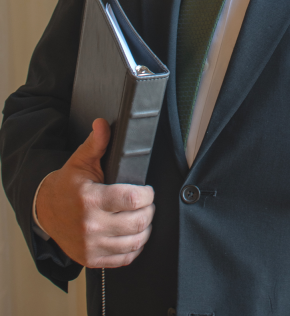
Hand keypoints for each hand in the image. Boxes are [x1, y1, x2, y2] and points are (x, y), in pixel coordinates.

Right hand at [35, 118, 154, 267]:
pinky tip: (134, 235)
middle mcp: (91, 225)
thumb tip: (102, 123)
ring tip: (143, 217)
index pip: (132, 199)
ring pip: (134, 242)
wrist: (46, 211)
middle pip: (137, 222)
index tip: (147, 190)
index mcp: (91, 199)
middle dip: (149, 210)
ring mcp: (91, 246)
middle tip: (147, 203)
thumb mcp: (81, 160)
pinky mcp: (91, 259)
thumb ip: (97, 142)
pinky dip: (135, 247)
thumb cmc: (68, 184)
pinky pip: (124, 259)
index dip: (147, 194)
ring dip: (145, 229)